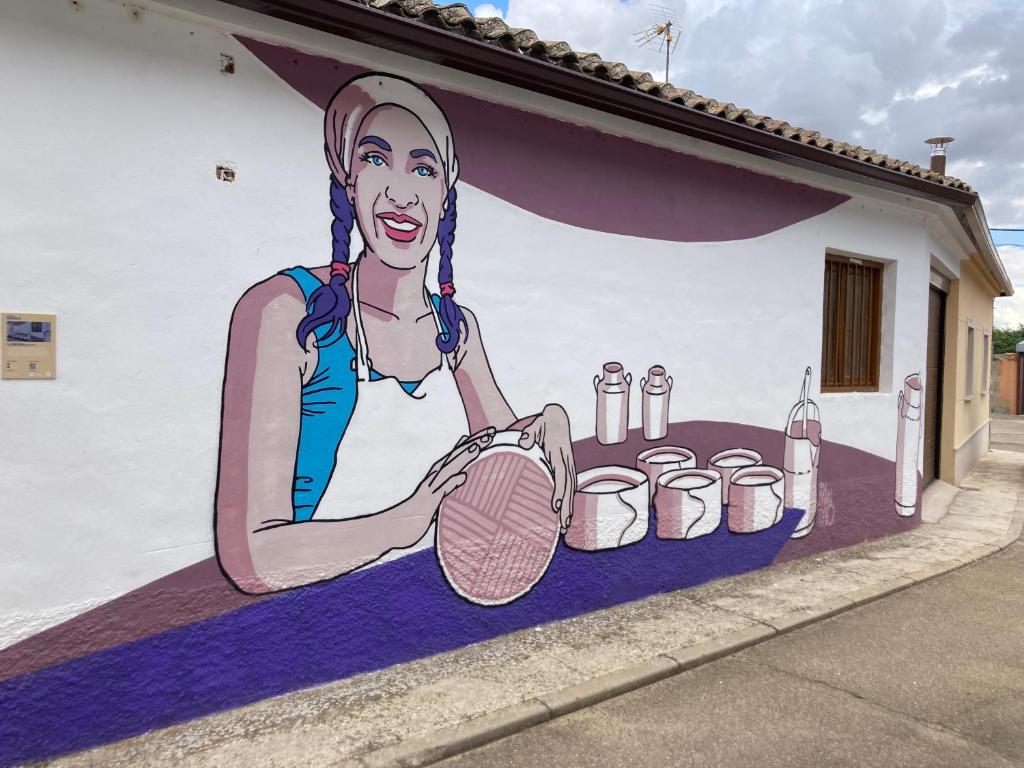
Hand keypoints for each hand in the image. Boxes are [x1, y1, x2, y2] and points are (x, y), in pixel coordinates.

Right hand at [386, 427, 496, 548]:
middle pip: (456, 457)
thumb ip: (449, 485)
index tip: (491, 433)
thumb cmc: (416, 515)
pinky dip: (451, 483)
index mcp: (438, 476)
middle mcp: (435, 478)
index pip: (459, 456)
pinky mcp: (428, 503)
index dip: (474, 443)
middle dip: (474, 444)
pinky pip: (440, 492)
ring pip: (448, 470)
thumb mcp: (437, 498)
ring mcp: (431, 489)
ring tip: (477, 446)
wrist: (393, 528)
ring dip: (462, 457)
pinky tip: (462, 476)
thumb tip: (462, 475)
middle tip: (492, 431)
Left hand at [518, 404, 576, 530]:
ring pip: (571, 491)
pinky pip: (569, 488)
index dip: (559, 491)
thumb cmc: (544, 423)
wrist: (557, 419)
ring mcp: (569, 467)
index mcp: (560, 454)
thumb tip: (524, 442)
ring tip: (564, 526)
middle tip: (562, 525)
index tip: (556, 505)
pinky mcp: (567, 470)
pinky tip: (564, 515)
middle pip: (568, 488)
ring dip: (568, 508)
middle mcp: (567, 463)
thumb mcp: (536, 424)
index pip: (561, 475)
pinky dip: (568, 502)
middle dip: (566, 507)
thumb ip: (530, 433)